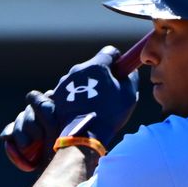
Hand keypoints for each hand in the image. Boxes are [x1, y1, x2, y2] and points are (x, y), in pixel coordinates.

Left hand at [2, 45, 137, 171]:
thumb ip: (131, 78)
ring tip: (93, 104)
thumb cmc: (109, 114)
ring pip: (80, 78)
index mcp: (97, 65)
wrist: (83, 134)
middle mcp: (78, 69)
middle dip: (101, 76)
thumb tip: (129, 72)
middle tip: (107, 92)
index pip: (109, 52)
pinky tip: (81, 108)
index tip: (119, 71)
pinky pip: (69, 90)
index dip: (117, 60)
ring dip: (87, 86)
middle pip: (93, 66)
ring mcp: (65, 81)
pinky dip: (75, 96)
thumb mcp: (129, 95)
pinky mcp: (57, 94)